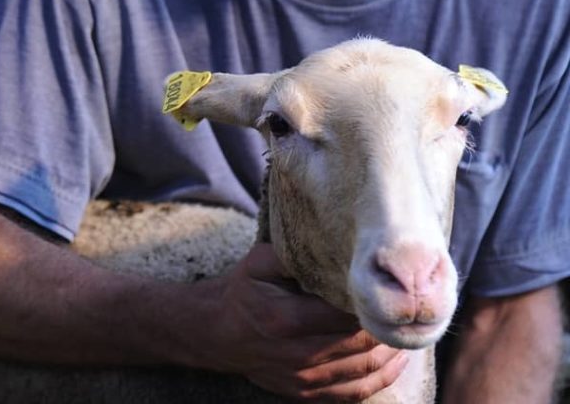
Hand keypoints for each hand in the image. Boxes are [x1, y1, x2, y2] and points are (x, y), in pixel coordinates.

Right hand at [192, 243, 407, 400]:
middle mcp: (296, 354)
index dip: (374, 303)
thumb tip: (335, 242)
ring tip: (409, 330)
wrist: (219, 332)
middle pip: (361, 345)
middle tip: (410, 307)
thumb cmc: (245, 290)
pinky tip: (396, 359)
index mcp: (284, 318)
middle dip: (390, 328)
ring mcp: (303, 380)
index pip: (345, 314)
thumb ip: (294, 253)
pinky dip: (383, 377)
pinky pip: (357, 392)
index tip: (393, 287)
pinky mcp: (308, 394)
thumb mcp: (259, 262)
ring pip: (365, 371)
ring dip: (393, 353)